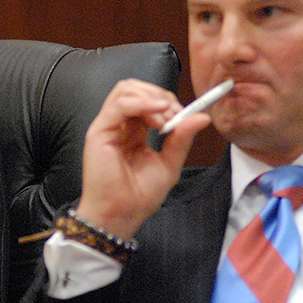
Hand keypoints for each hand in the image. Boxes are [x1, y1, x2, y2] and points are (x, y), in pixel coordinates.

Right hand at [74, 78, 209, 239]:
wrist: (122, 214)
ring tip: (165, 119)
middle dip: (160, 96)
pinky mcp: (99, 131)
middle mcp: (119, 125)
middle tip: (175, 115)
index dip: (168, 102)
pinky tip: (157, 114)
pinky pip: (119, 104)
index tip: (184, 116)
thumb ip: (182, 138)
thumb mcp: (170, 163)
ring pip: (126, 89)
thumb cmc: (140, 195)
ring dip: (151, 98)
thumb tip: (202, 117)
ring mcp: (108, 126)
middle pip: (136, 88)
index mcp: (134, 131)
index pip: (149, 100)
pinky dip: (140, 103)